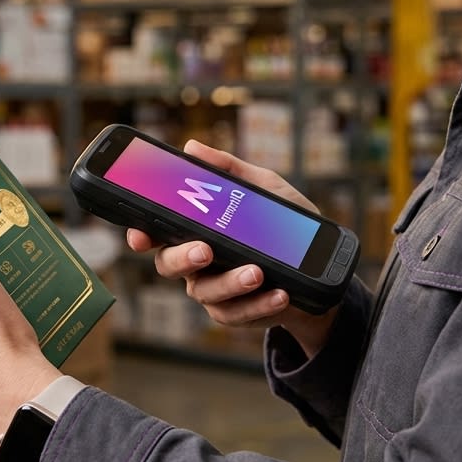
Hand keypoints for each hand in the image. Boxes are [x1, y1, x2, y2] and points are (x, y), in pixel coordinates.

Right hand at [125, 140, 338, 355]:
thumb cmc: (284, 227)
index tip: (140, 236)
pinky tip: (279, 293)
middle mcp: (197, 263)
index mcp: (196, 230)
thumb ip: (230, 171)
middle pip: (169, 265)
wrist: (322, 270)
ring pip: (205, 292)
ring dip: (230, 282)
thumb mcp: (264, 189)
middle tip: (205, 250)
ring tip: (258, 272)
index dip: (141, 235)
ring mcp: (215, 290)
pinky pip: (237, 314)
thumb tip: (192, 147)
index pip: (158, 232)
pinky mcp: (237, 313)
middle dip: (183, 258)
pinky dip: (258, 305)